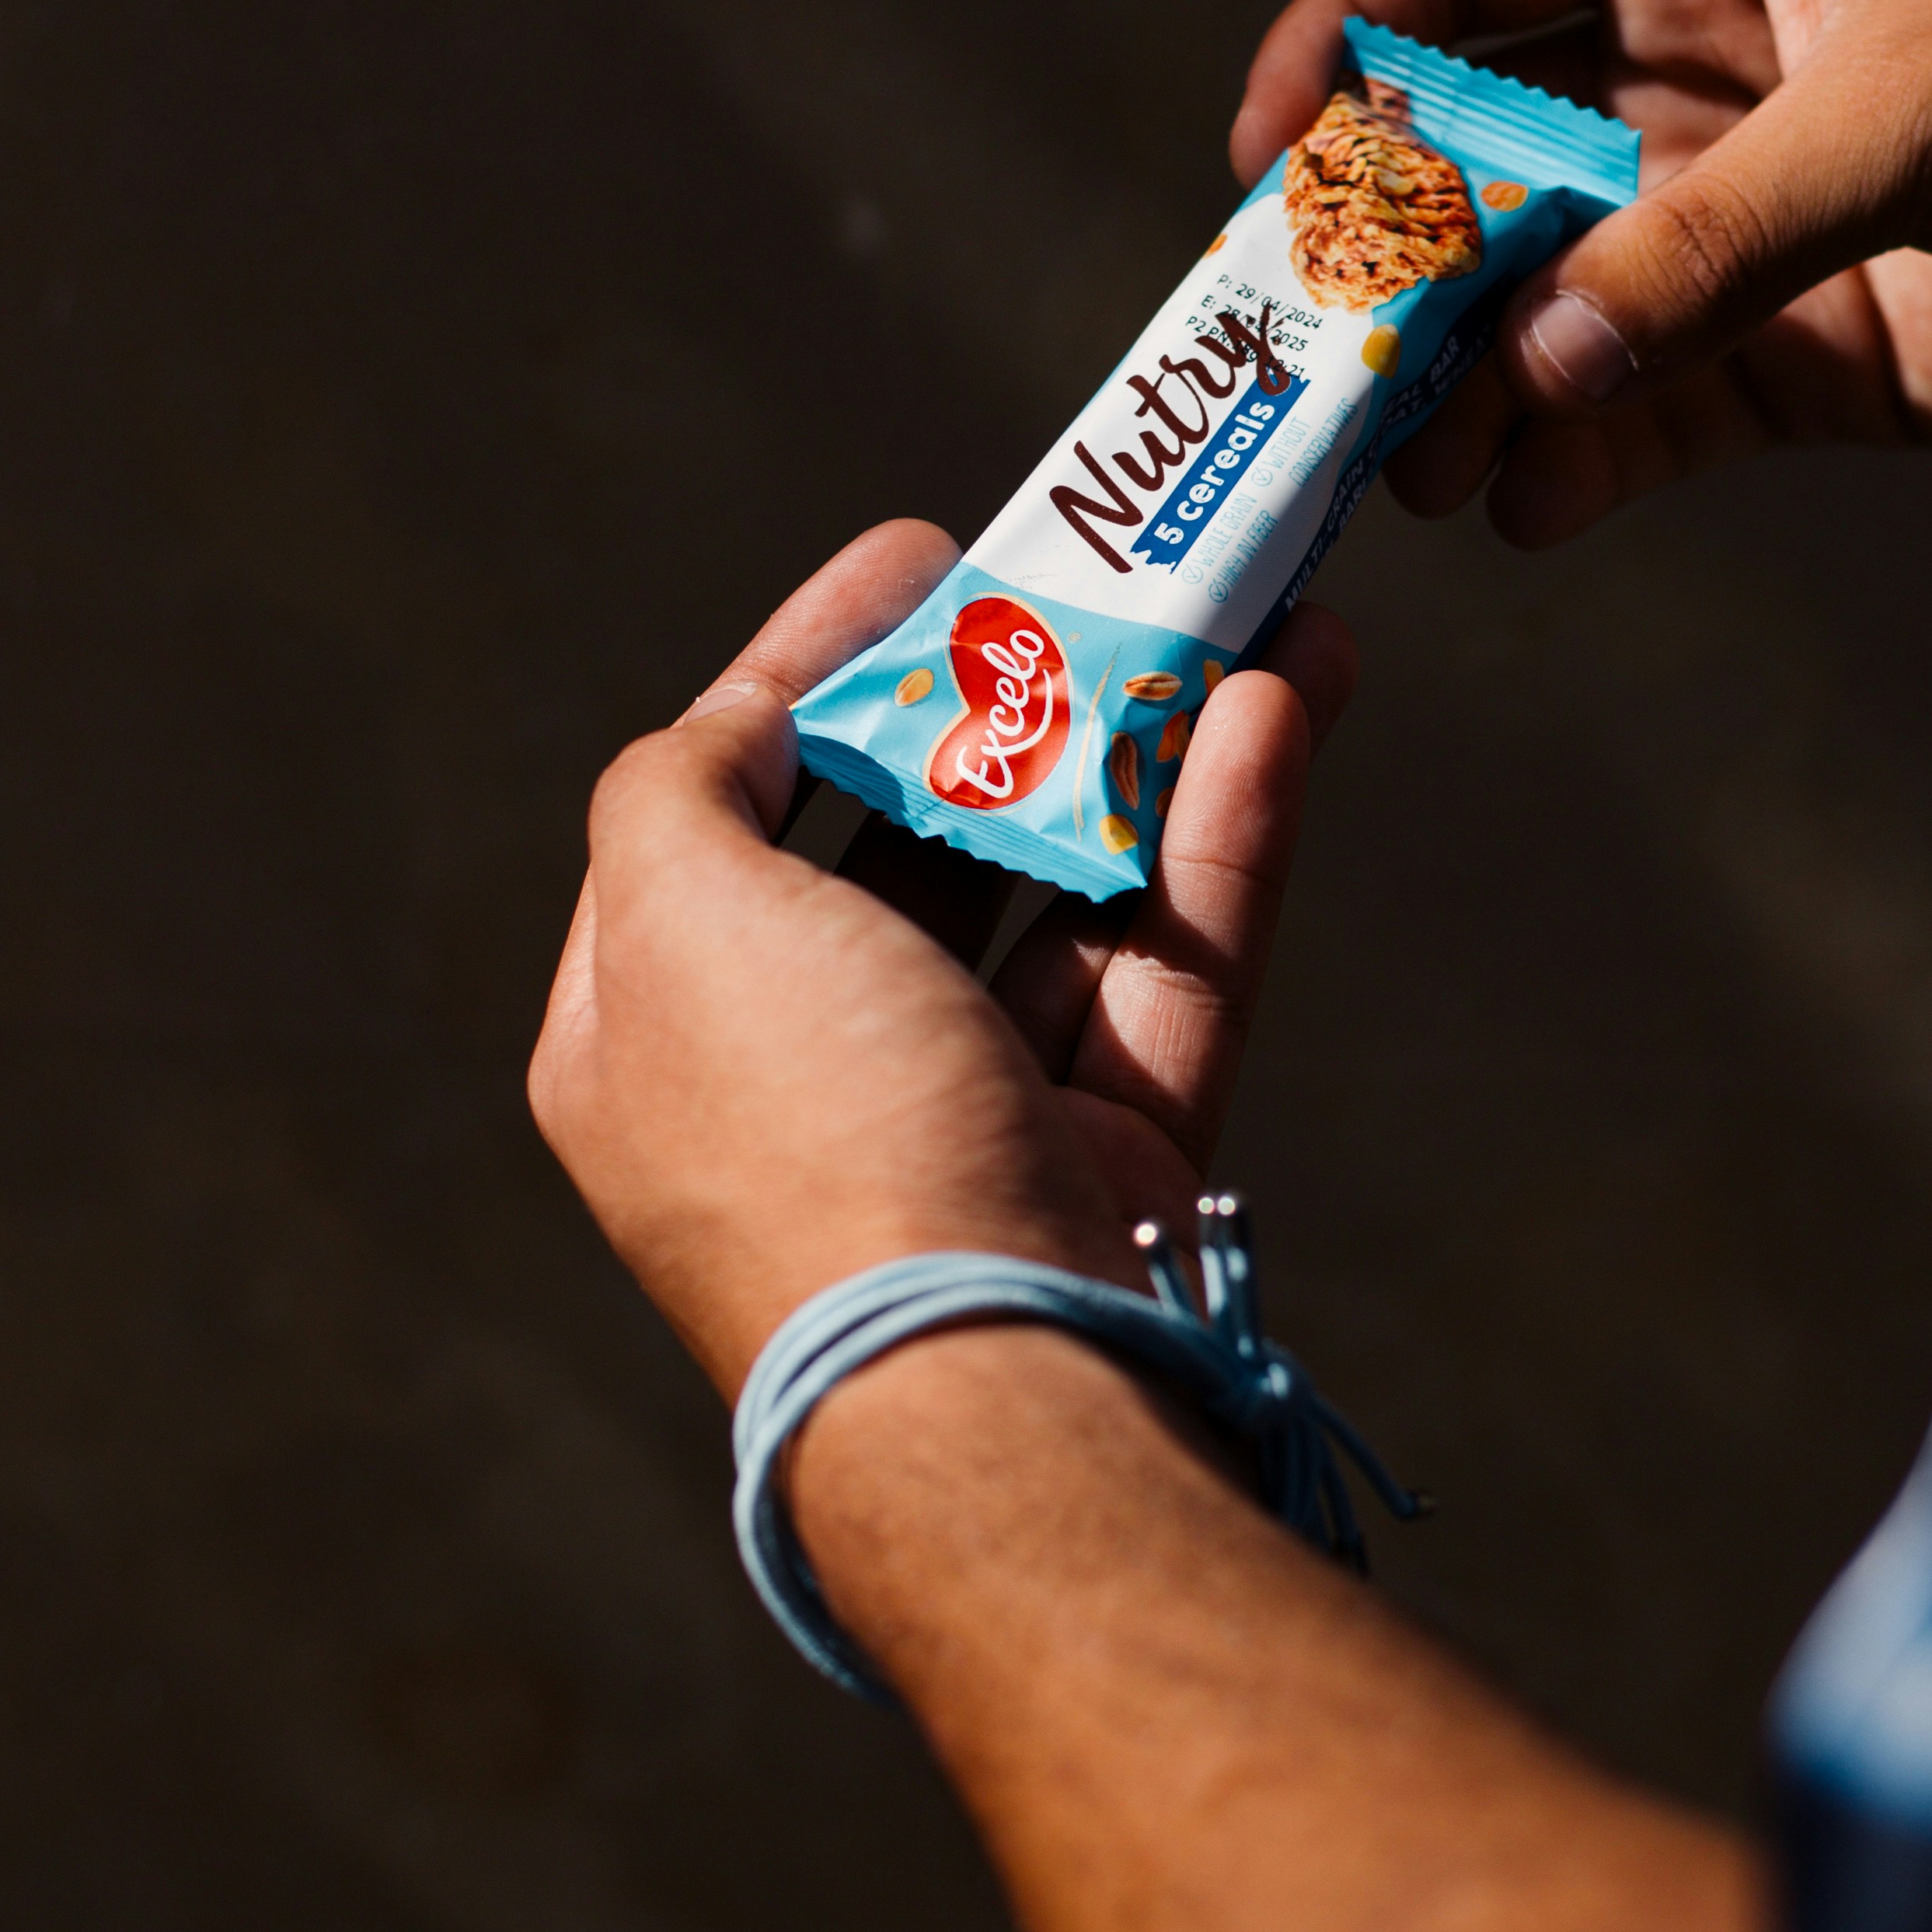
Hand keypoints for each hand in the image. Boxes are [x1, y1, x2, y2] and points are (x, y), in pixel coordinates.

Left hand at [530, 519, 1357, 1395]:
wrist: (993, 1379)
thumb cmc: (807, 1128)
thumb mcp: (675, 919)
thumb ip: (678, 786)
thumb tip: (743, 720)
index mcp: (653, 1035)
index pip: (720, 802)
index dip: (809, 663)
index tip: (917, 552)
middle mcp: (807, 1073)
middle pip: (912, 840)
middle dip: (1014, 699)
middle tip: (1100, 577)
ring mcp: (968, 1121)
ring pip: (1069, 893)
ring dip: (1156, 747)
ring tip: (1254, 615)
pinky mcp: (1114, 1158)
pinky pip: (1172, 968)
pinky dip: (1224, 837)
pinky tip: (1278, 709)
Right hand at [1233, 0, 1931, 545]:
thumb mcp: (1909, 109)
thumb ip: (1714, 234)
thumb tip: (1537, 359)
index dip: (1342, 42)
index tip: (1264, 160)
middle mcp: (1708, 66)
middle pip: (1481, 153)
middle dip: (1393, 256)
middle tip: (1317, 363)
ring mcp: (1751, 216)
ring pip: (1551, 299)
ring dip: (1469, 382)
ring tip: (1414, 471)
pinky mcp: (1814, 352)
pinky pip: (1651, 406)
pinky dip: (1578, 459)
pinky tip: (1524, 506)